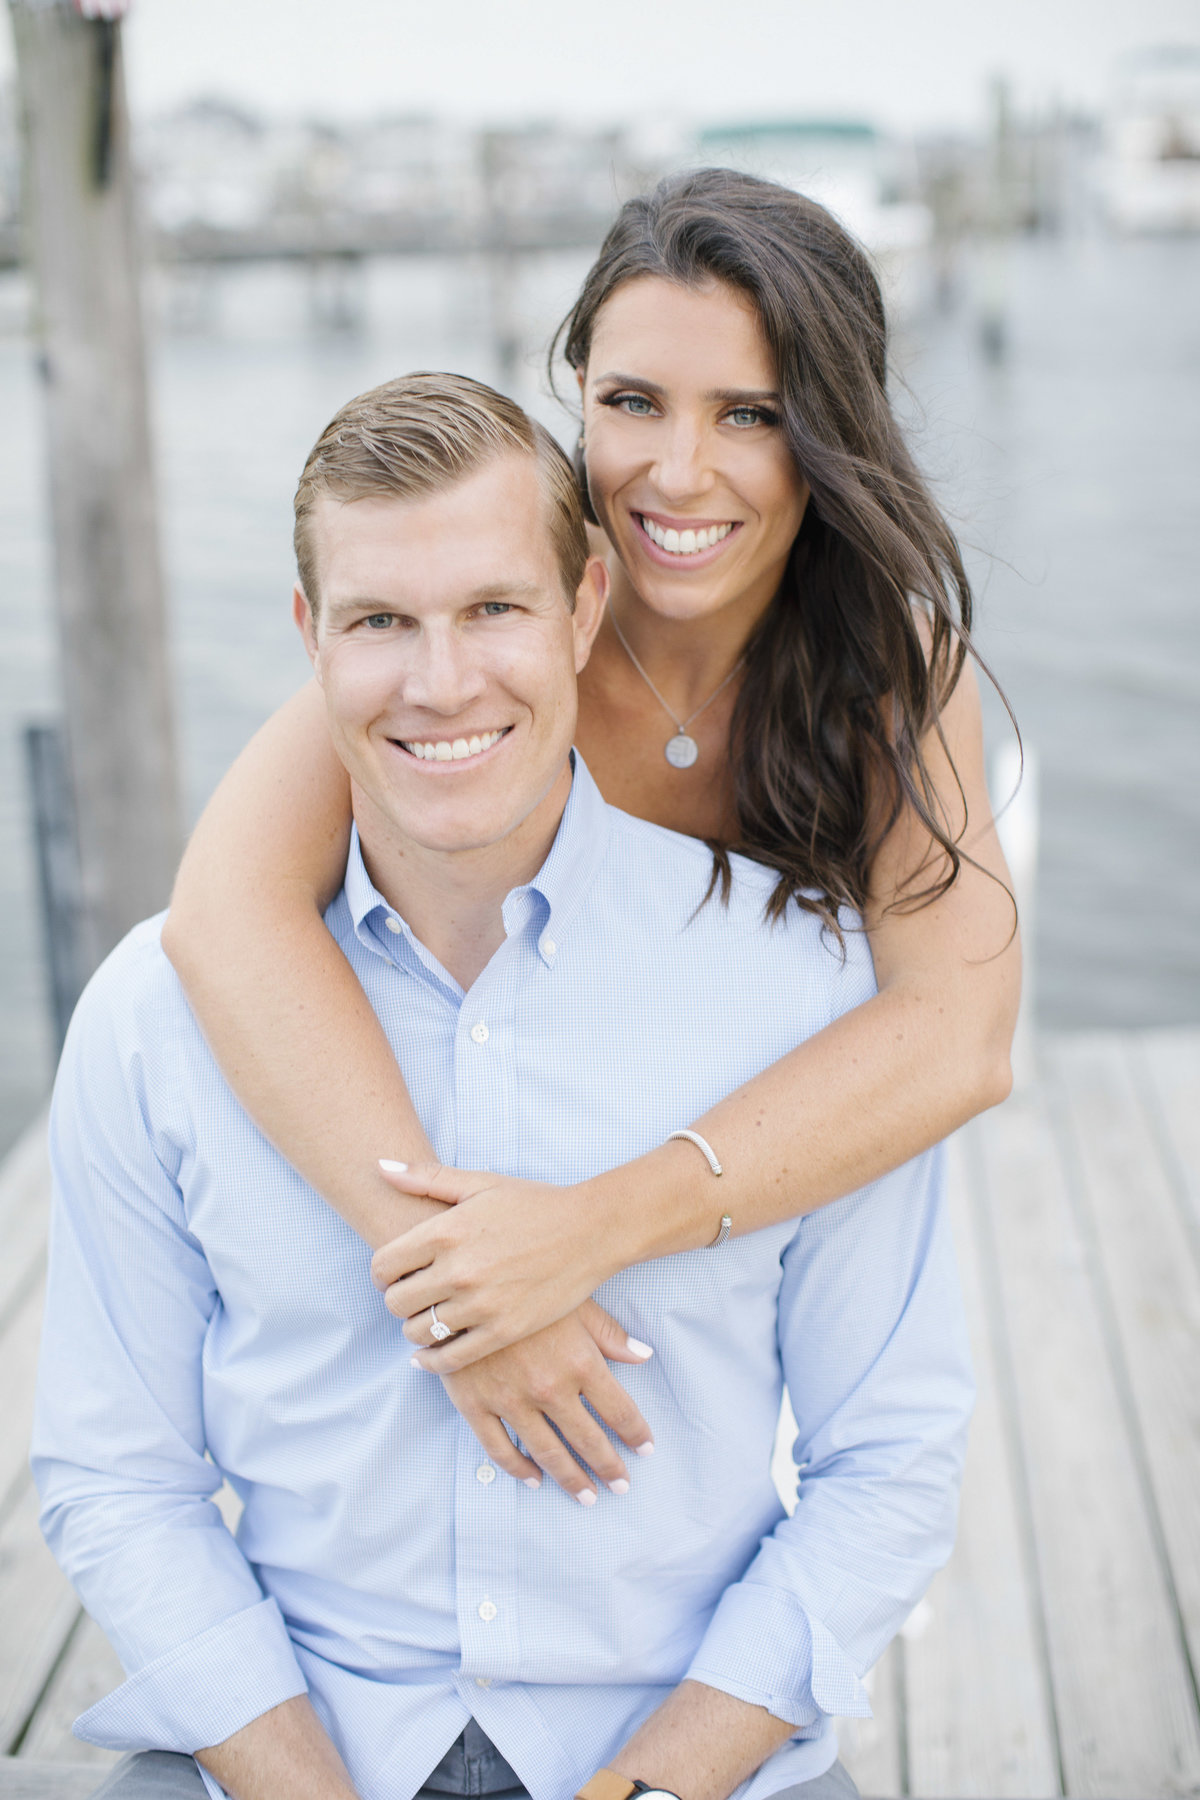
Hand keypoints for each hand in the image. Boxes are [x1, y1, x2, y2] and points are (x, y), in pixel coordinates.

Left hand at [370, 1163, 629, 1369]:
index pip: (383, 1265)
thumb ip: (427, 1177)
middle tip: (412, 1297)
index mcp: (446, 1230)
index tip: (394, 1274)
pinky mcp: (503, 1331)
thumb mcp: (481, 1182)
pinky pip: (449, 1358)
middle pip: (395, 1302)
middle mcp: (458, 1269)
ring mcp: (480, 1304)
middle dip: (397, 1300)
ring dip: (416, 1328)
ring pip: (418, 1332)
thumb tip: (380, 1167)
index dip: (383, 1272)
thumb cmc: (535, 1203)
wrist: (591, 1231)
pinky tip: (430, 1354)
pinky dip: (432, 1361)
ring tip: (428, 1318)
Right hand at [424, 1301, 654, 1502]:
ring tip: (587, 1496)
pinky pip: (499, 1449)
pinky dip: (518, 1469)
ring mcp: (510, 1401)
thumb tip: (644, 1356)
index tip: (646, 1450)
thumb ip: (609, 1334)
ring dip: (571, 1479)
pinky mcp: (474, 1405)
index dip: (636, 1434)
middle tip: (622, 1486)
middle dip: (609, 1466)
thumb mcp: (574, 1300)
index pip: (619, 1411)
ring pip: (547, 1453)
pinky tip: (534, 1479)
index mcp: (579, 1361)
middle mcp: (549, 1388)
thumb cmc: (524, 1284)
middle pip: (588, 1440)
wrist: (460, 1280)